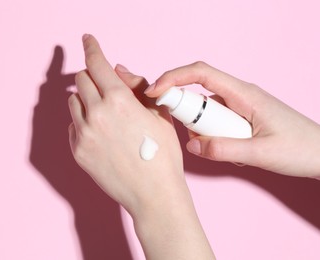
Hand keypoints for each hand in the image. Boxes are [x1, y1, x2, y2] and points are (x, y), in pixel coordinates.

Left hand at [68, 35, 213, 258]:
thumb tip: (118, 71)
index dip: (91, 47)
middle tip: (105, 87)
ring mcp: (84, 134)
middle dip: (92, 77)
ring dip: (86, 100)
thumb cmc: (162, 154)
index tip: (87, 40)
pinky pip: (73, 126)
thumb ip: (137, 87)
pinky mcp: (77, 151)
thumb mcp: (159, 114)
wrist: (153, 193)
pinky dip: (83, 122)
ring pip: (73, 102)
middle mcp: (96, 114)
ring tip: (106, 115)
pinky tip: (101, 135)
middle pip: (81, 80)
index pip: (97, 63)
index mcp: (119, 100)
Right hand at [145, 61, 319, 177]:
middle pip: (198, 92)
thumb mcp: (260, 153)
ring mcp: (238, 106)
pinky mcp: (239, 117)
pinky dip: (213, 136)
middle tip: (198, 138)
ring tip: (228, 149)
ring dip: (203, 129)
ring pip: (205, 111)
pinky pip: (215, 122)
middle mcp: (238, 95)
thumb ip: (224, 149)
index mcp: (244, 94)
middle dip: (188, 114)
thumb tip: (192, 145)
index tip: (155, 91)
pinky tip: (232, 150)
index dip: (174, 77)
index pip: (201, 73)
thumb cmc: (299, 148)